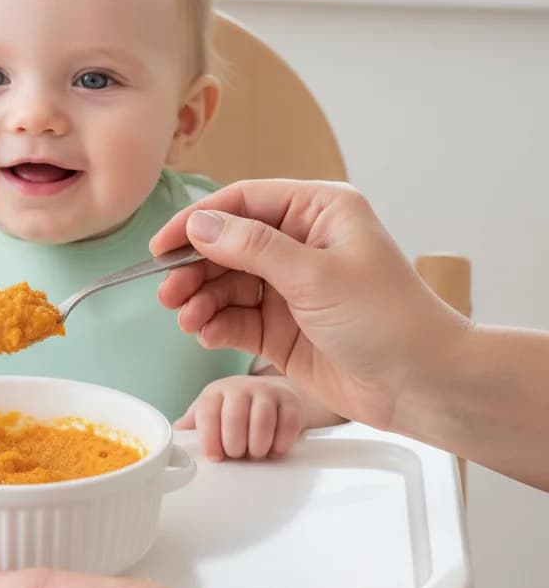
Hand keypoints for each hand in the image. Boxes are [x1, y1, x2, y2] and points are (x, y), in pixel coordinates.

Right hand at [150, 180, 468, 433]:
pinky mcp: (282, 326)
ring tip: (184, 318)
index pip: (244, 202)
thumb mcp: (316, 275)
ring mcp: (290, 286)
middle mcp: (301, 243)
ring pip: (227, 283)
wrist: (423, 386)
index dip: (199, 221)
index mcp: (319, 211)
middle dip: (195, 267)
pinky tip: (204, 333)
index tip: (164, 244)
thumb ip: (253, 248)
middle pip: (228, 244)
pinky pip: (236, 318)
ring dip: (201, 299)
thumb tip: (201, 225)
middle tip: (168, 290)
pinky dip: (215, 324)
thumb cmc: (389, 320)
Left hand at [177, 376, 303, 460]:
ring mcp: (267, 392)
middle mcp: (240, 388)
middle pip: (234, 417)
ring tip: (255, 454)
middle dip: (234, 445)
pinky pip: (288, 425)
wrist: (271, 395)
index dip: (209, 438)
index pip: (208, 413)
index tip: (214, 457)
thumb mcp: (210, 414)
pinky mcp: (290, 402)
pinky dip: (280, 444)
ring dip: (258, 446)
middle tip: (237, 455)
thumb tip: (170, 441)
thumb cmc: (233, 410)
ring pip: (262, 421)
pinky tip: (274, 450)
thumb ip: (192, 427)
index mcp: (215, 393)